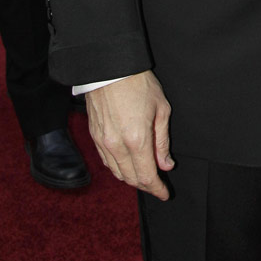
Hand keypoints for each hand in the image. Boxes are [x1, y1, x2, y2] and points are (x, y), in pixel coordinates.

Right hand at [86, 70, 172, 199]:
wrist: (110, 67)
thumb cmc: (138, 83)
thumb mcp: (161, 109)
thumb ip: (162, 141)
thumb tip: (166, 164)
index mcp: (137, 140)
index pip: (147, 176)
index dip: (157, 189)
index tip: (165, 193)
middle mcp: (117, 146)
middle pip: (131, 178)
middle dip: (146, 185)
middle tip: (157, 186)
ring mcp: (103, 142)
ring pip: (117, 172)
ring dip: (131, 179)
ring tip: (144, 176)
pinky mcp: (94, 136)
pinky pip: (106, 161)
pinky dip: (118, 168)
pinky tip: (126, 165)